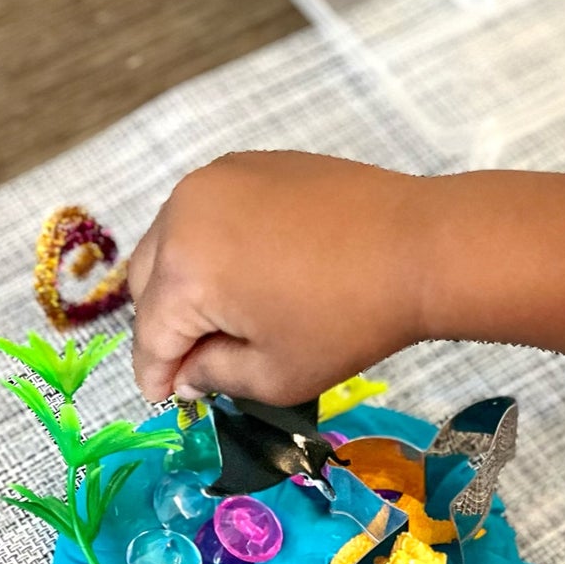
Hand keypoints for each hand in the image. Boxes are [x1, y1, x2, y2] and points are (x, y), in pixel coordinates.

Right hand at [129, 152, 431, 407]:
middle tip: (196, 364)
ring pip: (172, 243)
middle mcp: (184, 213)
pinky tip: (248, 276)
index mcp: (184, 269)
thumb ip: (216, 377)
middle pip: (148, 282)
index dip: (155, 374)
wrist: (416, 246)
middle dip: (164, 327)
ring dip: (183, 284)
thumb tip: (185, 374)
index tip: (164, 399)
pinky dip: (212, 248)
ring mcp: (215, 180)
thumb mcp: (276, 375)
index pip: (151, 334)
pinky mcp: (247, 165)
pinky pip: (206, 214)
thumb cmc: (349, 321)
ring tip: (223, 321)